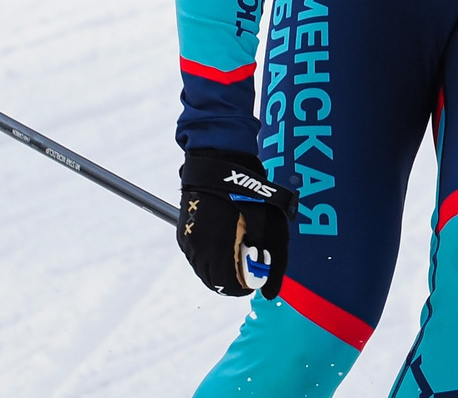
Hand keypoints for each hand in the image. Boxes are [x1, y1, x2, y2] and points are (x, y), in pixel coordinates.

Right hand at [178, 149, 298, 297]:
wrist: (221, 163)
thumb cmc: (252, 195)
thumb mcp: (273, 229)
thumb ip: (274, 265)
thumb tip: (270, 295)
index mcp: (219, 250)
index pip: (228, 287)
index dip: (244, 287)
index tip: (256, 278)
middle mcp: (198, 249)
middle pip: (214, 282)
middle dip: (232, 279)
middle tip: (249, 265)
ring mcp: (187, 241)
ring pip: (204, 270)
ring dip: (220, 268)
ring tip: (238, 249)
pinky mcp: (183, 233)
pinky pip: (196, 256)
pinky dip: (210, 257)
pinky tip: (224, 240)